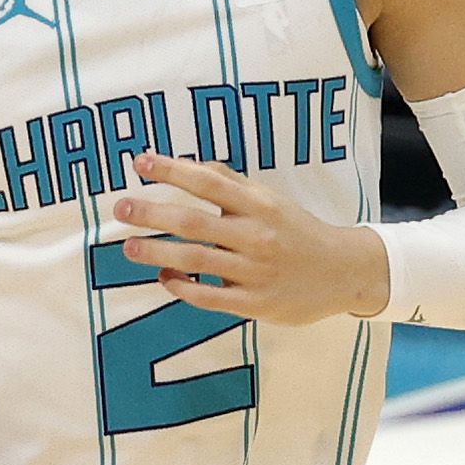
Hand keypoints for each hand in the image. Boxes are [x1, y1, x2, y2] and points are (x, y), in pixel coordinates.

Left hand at [109, 151, 389, 325]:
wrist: (344, 272)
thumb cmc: (297, 231)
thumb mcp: (270, 200)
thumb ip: (231, 183)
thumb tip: (186, 164)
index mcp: (258, 204)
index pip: (208, 181)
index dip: (171, 170)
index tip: (140, 162)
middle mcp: (255, 235)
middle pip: (194, 222)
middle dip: (152, 214)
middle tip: (120, 208)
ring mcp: (255, 271)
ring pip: (197, 260)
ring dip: (157, 253)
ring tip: (129, 248)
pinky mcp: (255, 303)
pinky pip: (209, 296)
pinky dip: (182, 287)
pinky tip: (164, 278)